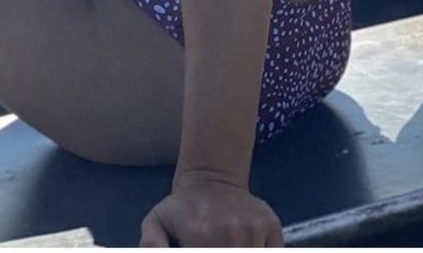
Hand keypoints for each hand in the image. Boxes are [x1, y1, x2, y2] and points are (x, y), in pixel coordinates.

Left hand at [139, 170, 281, 246]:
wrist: (211, 177)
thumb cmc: (182, 209)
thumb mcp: (156, 223)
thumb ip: (151, 245)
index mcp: (198, 235)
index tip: (196, 247)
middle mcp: (229, 232)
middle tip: (212, 243)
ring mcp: (252, 229)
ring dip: (238, 251)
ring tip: (223, 242)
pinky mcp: (272, 225)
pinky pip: (270, 252)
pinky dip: (259, 249)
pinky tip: (244, 241)